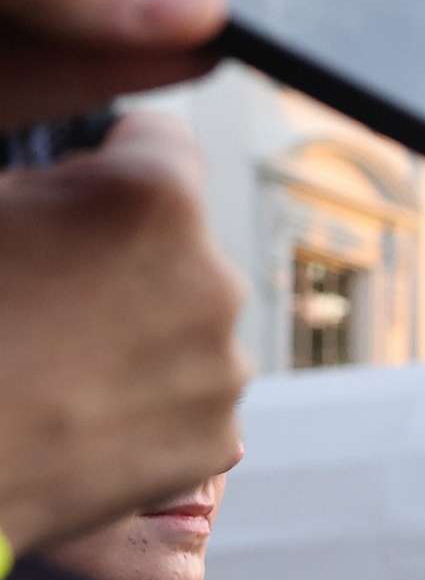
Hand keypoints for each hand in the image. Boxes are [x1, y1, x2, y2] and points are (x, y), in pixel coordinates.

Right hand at [0, 109, 247, 579]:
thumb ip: (55, 185)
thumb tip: (92, 180)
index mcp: (152, 198)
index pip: (164, 142)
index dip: (113, 160)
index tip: (86, 186)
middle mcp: (213, 276)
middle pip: (179, 243)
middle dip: (126, 257)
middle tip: (47, 297)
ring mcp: (222, 364)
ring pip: (189, 324)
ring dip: (141, 331)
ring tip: (55, 364)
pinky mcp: (216, 437)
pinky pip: (189, 399)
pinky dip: (147, 403)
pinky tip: (78, 415)